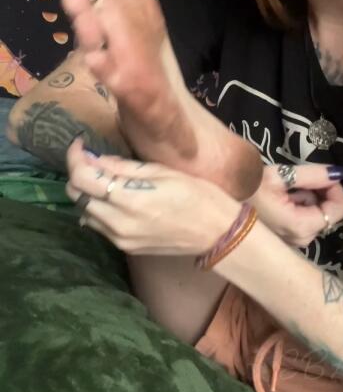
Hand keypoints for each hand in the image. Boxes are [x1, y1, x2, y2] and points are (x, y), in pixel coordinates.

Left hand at [66, 139, 239, 255]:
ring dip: (87, 192)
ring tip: (103, 178)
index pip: (82, 177)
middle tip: (92, 159)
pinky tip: (113, 198)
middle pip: (77, 195)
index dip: (75, 157)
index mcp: (129, 199)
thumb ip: (123, 167)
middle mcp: (118, 222)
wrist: (217, 232)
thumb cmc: (197, 194)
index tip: (81, 144)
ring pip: (84, 212)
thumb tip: (95, 158)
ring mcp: (120, 239)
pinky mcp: (125, 247)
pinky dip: (97, 209)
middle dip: (79, 173)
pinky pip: (98, 226)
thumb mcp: (161, 171)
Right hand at [250, 163, 342, 247]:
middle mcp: (302, 240)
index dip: (336, 188)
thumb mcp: (281, 175)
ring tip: (285, 188)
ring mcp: (294, 242)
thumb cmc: (248, 188)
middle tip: (299, 179)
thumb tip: (340, 174)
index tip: (322, 174)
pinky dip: (300, 206)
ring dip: (309, 198)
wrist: (221, 201)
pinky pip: (306, 219)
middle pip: (330, 212)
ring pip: (317, 215)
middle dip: (320, 193)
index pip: (340, 209)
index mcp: (301, 226)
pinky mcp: (288, 240)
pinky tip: (282, 198)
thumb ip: (314, 175)